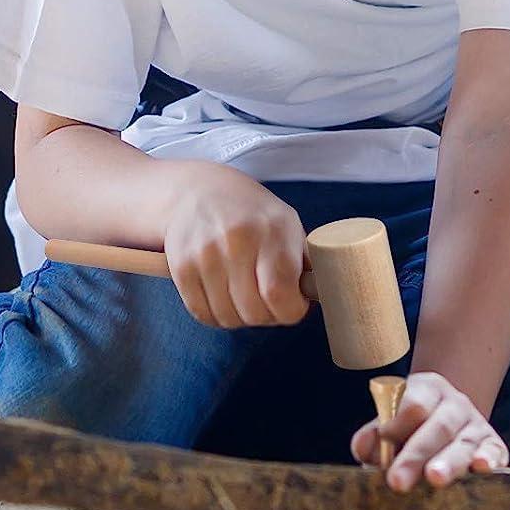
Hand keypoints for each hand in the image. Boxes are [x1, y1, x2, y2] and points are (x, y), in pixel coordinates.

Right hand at [163, 163, 310, 329]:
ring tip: (245, 295)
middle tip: (268, 301)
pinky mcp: (182, 266)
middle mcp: (237, 239)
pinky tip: (224, 296)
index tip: (293, 304)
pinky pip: (202, 314)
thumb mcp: (287, 224)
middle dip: (267, 316)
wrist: (198, 192)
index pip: (280, 293)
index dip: (291, 310)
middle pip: (255, 312)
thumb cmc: (252, 214)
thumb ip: (306, 261)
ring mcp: (205, 253)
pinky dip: (216, 315)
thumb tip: (328, 292)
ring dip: (240, 317)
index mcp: (272, 229)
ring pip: (228, 317)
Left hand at [350, 371, 507, 490]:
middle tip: (397, 480)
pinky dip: (489, 459)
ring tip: (434, 479)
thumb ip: (375, 434)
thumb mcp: (392, 421)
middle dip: (416, 454)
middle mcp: (456, 404)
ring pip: (464, 443)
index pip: (414, 404)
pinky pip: (494, 451)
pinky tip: (481, 468)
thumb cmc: (412, 428)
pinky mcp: (493, 445)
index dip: (397, 423)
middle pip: (438, 426)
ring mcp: (477, 424)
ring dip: (449, 463)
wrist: (449, 417)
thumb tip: (361, 447)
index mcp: (428, 389)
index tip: (383, 440)